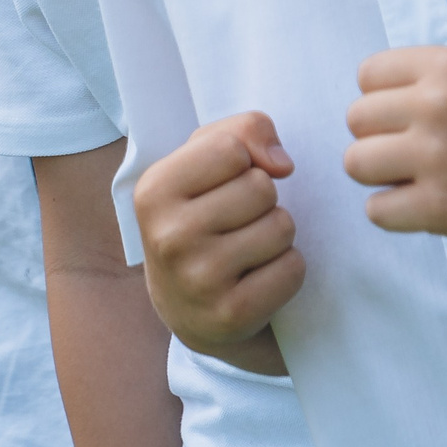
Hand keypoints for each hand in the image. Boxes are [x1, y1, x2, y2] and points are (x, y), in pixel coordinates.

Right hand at [134, 113, 304, 355]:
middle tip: (236, 223)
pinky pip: (292, 268)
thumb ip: (244, 131)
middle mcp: (169, 236)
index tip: (224, 184)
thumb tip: (281, 164)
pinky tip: (257, 278)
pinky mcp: (231, 314)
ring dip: (276, 234)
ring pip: (282, 226)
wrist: (185, 306)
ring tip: (246, 249)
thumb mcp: (204, 160)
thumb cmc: (201, 214)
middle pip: (261, 187)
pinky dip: (286, 269)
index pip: (232, 148)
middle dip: (262, 200)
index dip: (243, 162)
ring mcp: (198, 279)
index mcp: (154, 190)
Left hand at [343, 47, 446, 250]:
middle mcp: (438, 103)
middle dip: (380, 142)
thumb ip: (438, 82)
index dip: (384, 102)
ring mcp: (437, 156)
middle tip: (419, 159)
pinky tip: (432, 210)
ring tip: (423, 184)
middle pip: (356, 120)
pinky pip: (377, 211)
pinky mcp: (441, 208)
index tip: (412, 122)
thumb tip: (381, 100)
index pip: (368, 75)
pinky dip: (397, 216)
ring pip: (355, 164)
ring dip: (382, 179)